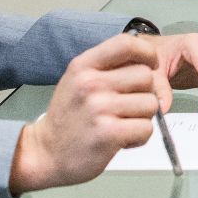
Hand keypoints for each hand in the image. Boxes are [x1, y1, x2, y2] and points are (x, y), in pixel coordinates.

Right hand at [10, 34, 160, 194]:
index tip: (150, 65)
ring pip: (151, 104)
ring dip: (143, 117)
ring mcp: (99, 108)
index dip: (147, 53)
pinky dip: (139, 137)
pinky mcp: (109, 134)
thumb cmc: (68, 117)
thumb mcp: (78, 80)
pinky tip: (122, 139)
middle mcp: (90, 83)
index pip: (126, 44)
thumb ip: (108, 68)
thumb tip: (148, 64)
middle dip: (146, 92)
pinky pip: (146, 128)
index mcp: (83, 65)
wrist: (46, 153)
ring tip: (123, 124)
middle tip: (129, 107)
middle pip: (146, 76)